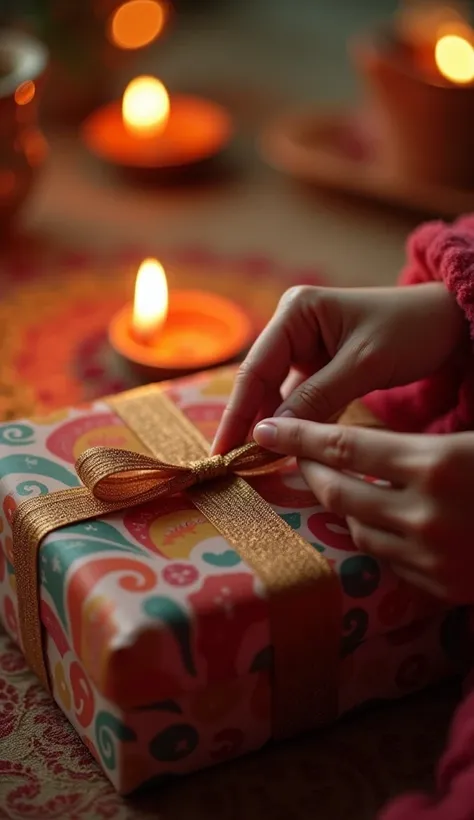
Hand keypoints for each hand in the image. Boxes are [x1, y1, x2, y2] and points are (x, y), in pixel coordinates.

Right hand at [212, 282, 464, 453]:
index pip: (257, 368)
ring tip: (259, 465)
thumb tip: (269, 433)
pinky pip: (302, 401)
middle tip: (237, 466)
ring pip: (280, 396)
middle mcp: (293, 327)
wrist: (450, 324)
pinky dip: (299, 425)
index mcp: (296, 311)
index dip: (238, 412)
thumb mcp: (363, 364)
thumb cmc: (410, 330)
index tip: (222, 451)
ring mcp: (306, 349)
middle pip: (262, 383)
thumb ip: (316, 398)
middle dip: (253, 422)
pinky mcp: (322, 369)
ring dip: (276, 428)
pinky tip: (290, 451)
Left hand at [253, 417, 473, 603]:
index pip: (345, 448)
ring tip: (347, 488)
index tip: (267, 429)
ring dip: (344, 508)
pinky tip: (386, 523)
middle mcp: (423, 515)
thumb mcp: (466, 445)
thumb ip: (411, 447)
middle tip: (299, 458)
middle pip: (338, 494)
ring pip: (357, 532)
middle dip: (309, 472)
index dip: (298, 437)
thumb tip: (357, 449)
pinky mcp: (442, 587)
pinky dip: (378, 539)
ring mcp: (431, 558)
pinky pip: (388, 561)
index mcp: (435, 466)